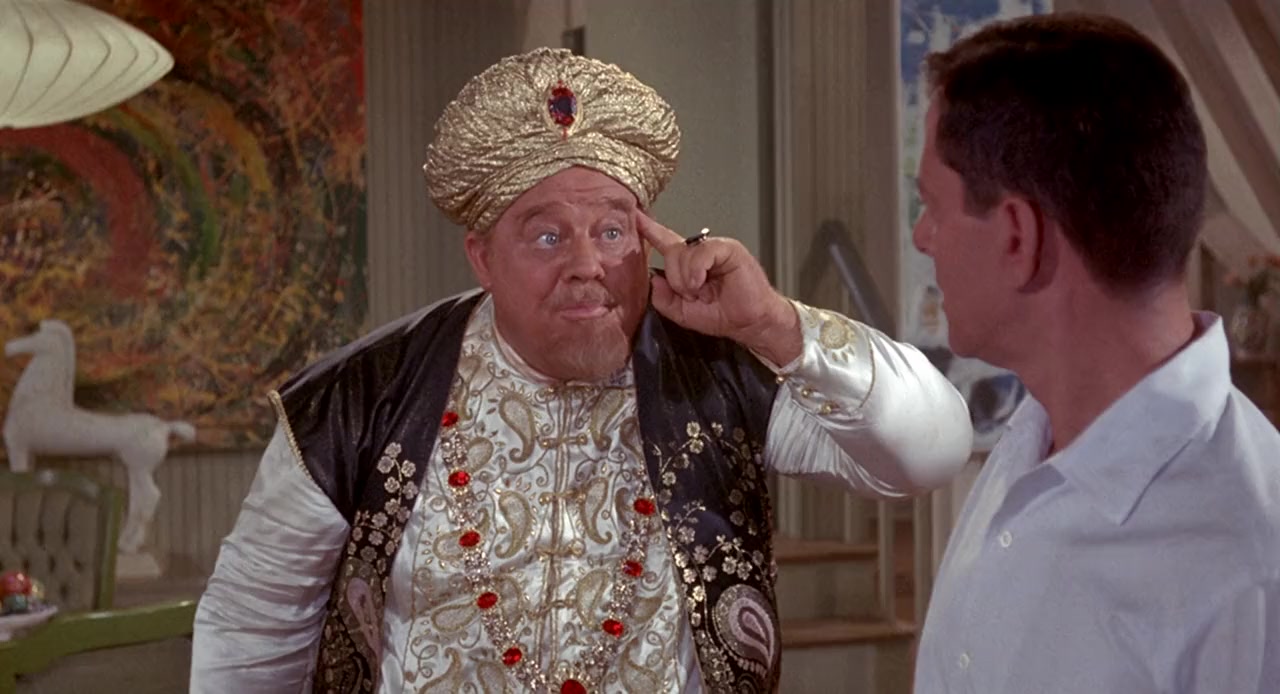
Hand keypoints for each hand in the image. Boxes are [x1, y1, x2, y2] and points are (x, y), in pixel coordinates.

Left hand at [638, 213, 801, 364]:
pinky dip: (697, 271)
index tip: (636, 217)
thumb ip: (664, 299)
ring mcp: (715, 248)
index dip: (650, 229)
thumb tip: (653, 279)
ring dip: (686, 280)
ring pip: (684, 254)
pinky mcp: (728, 248)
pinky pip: (702, 253)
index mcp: (690, 263)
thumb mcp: (683, 313)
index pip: (666, 241)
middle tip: (692, 295)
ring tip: (702, 293)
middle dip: (675, 279)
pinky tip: (702, 284)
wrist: (749, 322)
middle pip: (671, 252)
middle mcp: (701, 251)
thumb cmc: (723, 315)